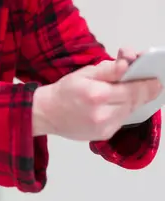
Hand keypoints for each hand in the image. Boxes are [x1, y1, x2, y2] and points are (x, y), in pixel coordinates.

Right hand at [33, 58, 161, 140]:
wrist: (47, 113)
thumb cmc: (64, 91)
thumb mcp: (84, 73)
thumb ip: (108, 69)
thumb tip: (126, 65)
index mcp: (96, 95)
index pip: (131, 90)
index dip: (147, 86)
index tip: (156, 81)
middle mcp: (101, 114)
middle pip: (133, 102)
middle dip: (143, 92)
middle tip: (152, 84)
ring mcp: (103, 127)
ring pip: (129, 112)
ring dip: (134, 101)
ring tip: (135, 91)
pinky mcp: (103, 135)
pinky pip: (122, 120)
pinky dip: (124, 110)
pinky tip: (120, 103)